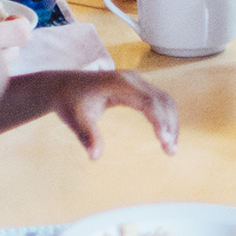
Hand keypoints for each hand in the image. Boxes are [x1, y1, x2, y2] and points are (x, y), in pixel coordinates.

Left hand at [45, 69, 179, 159]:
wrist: (63, 86)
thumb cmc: (69, 102)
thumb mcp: (75, 120)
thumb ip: (87, 136)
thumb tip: (94, 156)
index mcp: (119, 84)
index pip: (148, 102)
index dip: (159, 121)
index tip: (164, 141)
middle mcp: (132, 79)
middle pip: (162, 100)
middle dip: (169, 125)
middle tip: (170, 152)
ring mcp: (136, 81)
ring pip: (164, 100)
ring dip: (171, 123)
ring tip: (170, 148)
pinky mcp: (137, 87)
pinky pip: (159, 101)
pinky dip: (165, 118)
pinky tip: (164, 136)